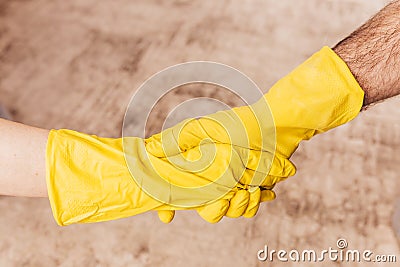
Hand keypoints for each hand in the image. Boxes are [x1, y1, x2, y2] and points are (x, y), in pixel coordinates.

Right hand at [150, 46, 364, 222]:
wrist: (275, 125)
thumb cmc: (238, 124)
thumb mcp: (201, 128)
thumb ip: (175, 140)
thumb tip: (146, 150)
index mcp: (196, 166)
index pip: (175, 189)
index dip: (167, 205)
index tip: (166, 216)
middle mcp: (212, 178)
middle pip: (202, 208)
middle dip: (212, 210)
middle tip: (221, 200)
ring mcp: (232, 185)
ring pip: (226, 211)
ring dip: (235, 206)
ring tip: (247, 190)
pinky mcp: (251, 189)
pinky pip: (246, 209)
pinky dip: (251, 204)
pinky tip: (257, 190)